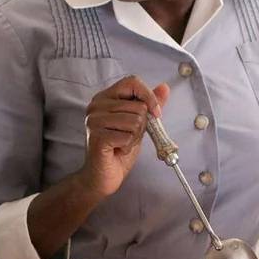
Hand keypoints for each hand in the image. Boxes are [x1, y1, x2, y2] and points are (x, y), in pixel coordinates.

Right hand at [76, 75, 168, 197]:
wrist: (102, 176)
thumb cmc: (118, 149)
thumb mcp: (138, 124)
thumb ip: (148, 105)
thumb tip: (164, 88)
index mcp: (104, 98)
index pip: (132, 82)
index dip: (148, 96)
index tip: (156, 113)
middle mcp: (96, 106)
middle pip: (138, 106)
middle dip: (141, 125)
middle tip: (127, 136)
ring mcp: (94, 121)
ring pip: (135, 121)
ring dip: (135, 137)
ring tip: (121, 143)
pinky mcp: (97, 136)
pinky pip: (128, 137)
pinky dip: (128, 147)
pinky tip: (118, 150)